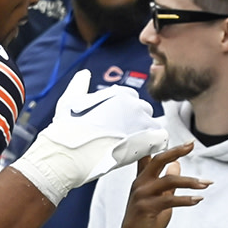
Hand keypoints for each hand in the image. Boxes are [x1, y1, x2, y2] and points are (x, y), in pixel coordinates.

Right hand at [10, 70, 168, 204]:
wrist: (69, 154)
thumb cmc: (67, 130)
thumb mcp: (69, 100)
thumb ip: (79, 85)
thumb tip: (84, 73)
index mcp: (119, 94)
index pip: (130, 98)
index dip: (123, 111)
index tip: (115, 122)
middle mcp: (133, 105)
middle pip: (143, 110)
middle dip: (135, 121)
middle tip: (122, 136)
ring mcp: (141, 123)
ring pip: (152, 124)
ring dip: (144, 133)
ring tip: (129, 145)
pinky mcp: (147, 141)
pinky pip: (160, 138)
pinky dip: (153, 143)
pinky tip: (140, 150)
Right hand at [118, 144, 210, 227]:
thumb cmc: (146, 220)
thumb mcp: (159, 197)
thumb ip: (167, 182)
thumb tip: (177, 164)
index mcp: (142, 179)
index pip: (151, 156)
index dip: (167, 147)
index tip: (187, 143)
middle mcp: (140, 183)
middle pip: (158, 161)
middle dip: (176, 151)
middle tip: (191, 146)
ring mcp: (141, 195)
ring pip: (169, 180)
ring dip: (190, 181)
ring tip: (206, 184)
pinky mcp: (146, 208)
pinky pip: (169, 200)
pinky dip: (186, 199)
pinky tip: (197, 199)